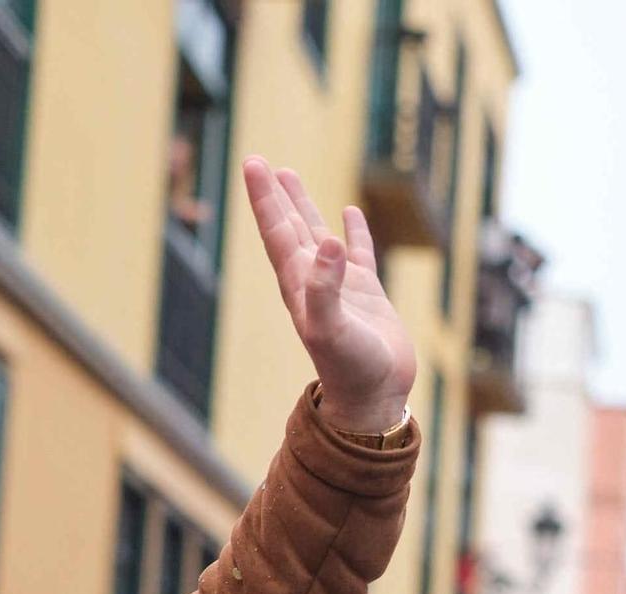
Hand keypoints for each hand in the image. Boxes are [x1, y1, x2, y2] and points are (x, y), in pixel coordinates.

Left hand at [242, 157, 416, 432]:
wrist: (373, 399)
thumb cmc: (349, 369)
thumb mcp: (331, 328)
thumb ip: (325, 287)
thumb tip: (326, 241)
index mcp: (298, 285)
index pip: (276, 231)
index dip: (264, 197)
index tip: (252, 163)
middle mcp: (313, 281)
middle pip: (287, 227)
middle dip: (273, 195)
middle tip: (260, 162)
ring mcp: (340, 286)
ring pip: (316, 234)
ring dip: (302, 206)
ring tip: (290, 175)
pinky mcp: (367, 295)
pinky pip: (358, 254)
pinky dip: (353, 232)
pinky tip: (350, 214)